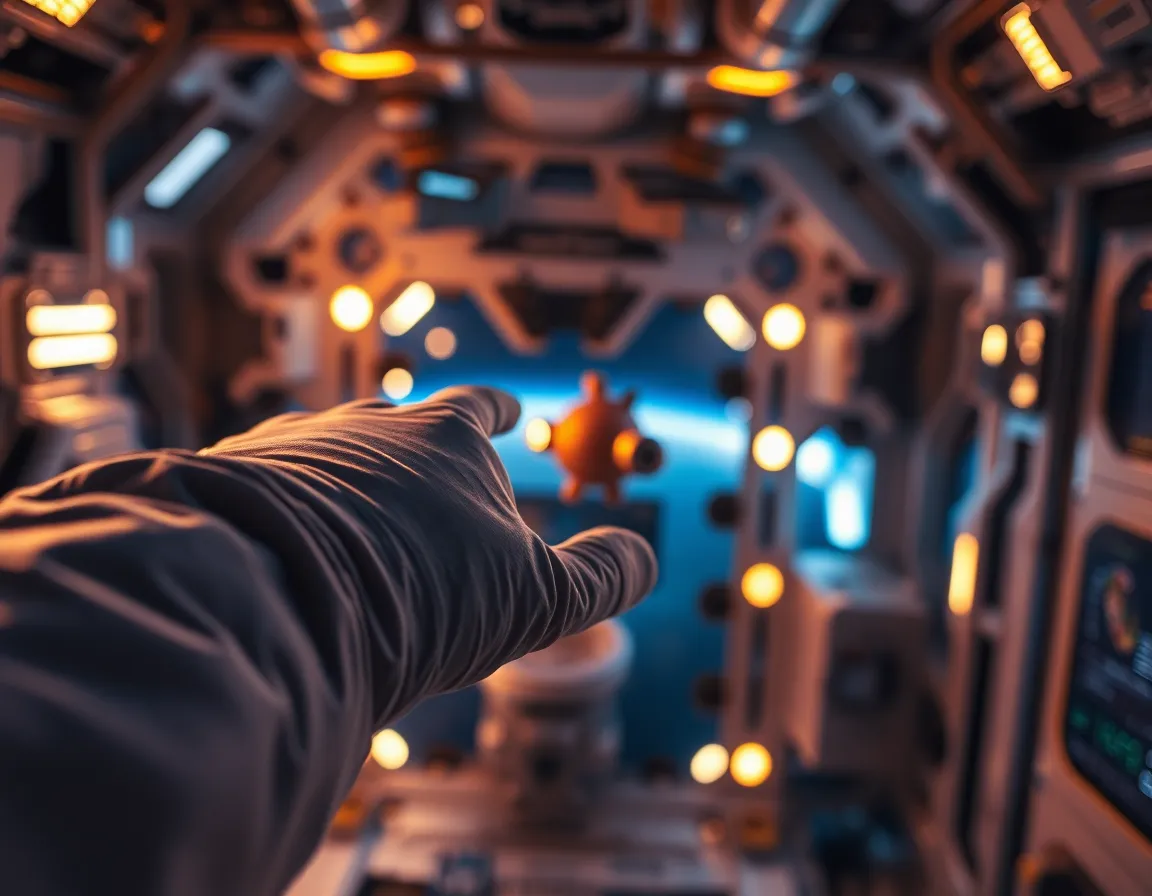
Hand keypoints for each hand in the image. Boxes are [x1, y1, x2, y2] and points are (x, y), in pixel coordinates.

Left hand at [205, 386, 658, 723]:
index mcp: (443, 435)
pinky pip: (262, 484)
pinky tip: (278, 551)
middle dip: (412, 451)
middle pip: (396, 425)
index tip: (507, 410)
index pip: (478, 405)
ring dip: (343, 483)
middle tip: (420, 488)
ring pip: (327, 453)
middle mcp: (362, 423)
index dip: (497, 409)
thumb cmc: (418, 595)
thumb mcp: (536, 599)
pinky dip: (281, 510)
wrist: (270, 599)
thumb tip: (644, 557)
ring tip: (345, 529)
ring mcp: (288, 446)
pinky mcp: (225, 479)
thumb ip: (600, 577)